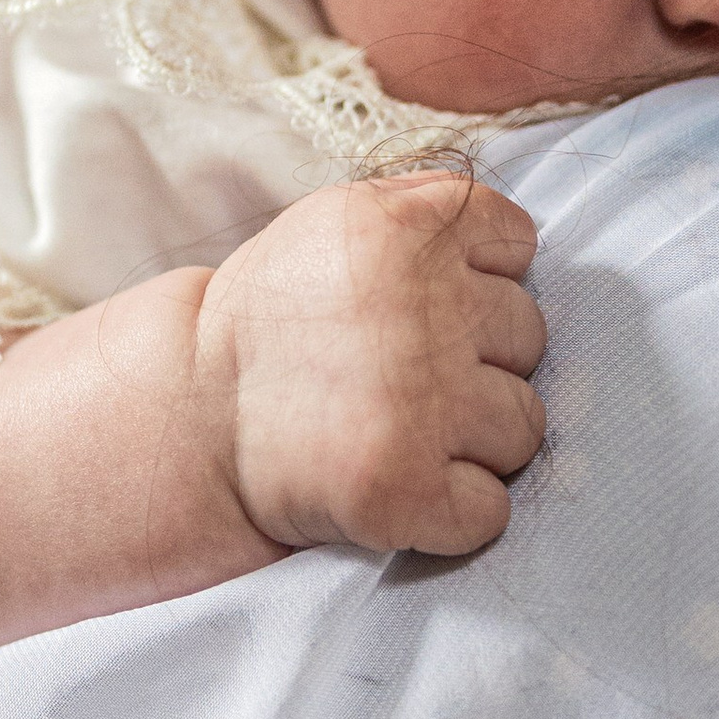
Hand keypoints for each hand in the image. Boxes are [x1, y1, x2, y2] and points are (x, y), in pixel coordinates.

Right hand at [192, 172, 547, 558]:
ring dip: (476, 440)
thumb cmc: (271, 321)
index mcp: (407, 231)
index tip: (430, 304)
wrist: (190, 420)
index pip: (516, 241)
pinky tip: (403, 488)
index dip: (481, 278)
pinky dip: (456, 512)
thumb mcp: (330, 223)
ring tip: (402, 433)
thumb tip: (517, 232)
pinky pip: (490, 509)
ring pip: (523, 426)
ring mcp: (423, 407)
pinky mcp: (408, 491)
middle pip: (529, 337)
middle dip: (480, 361)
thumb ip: (421, 206)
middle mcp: (427, 312)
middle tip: (405, 379)